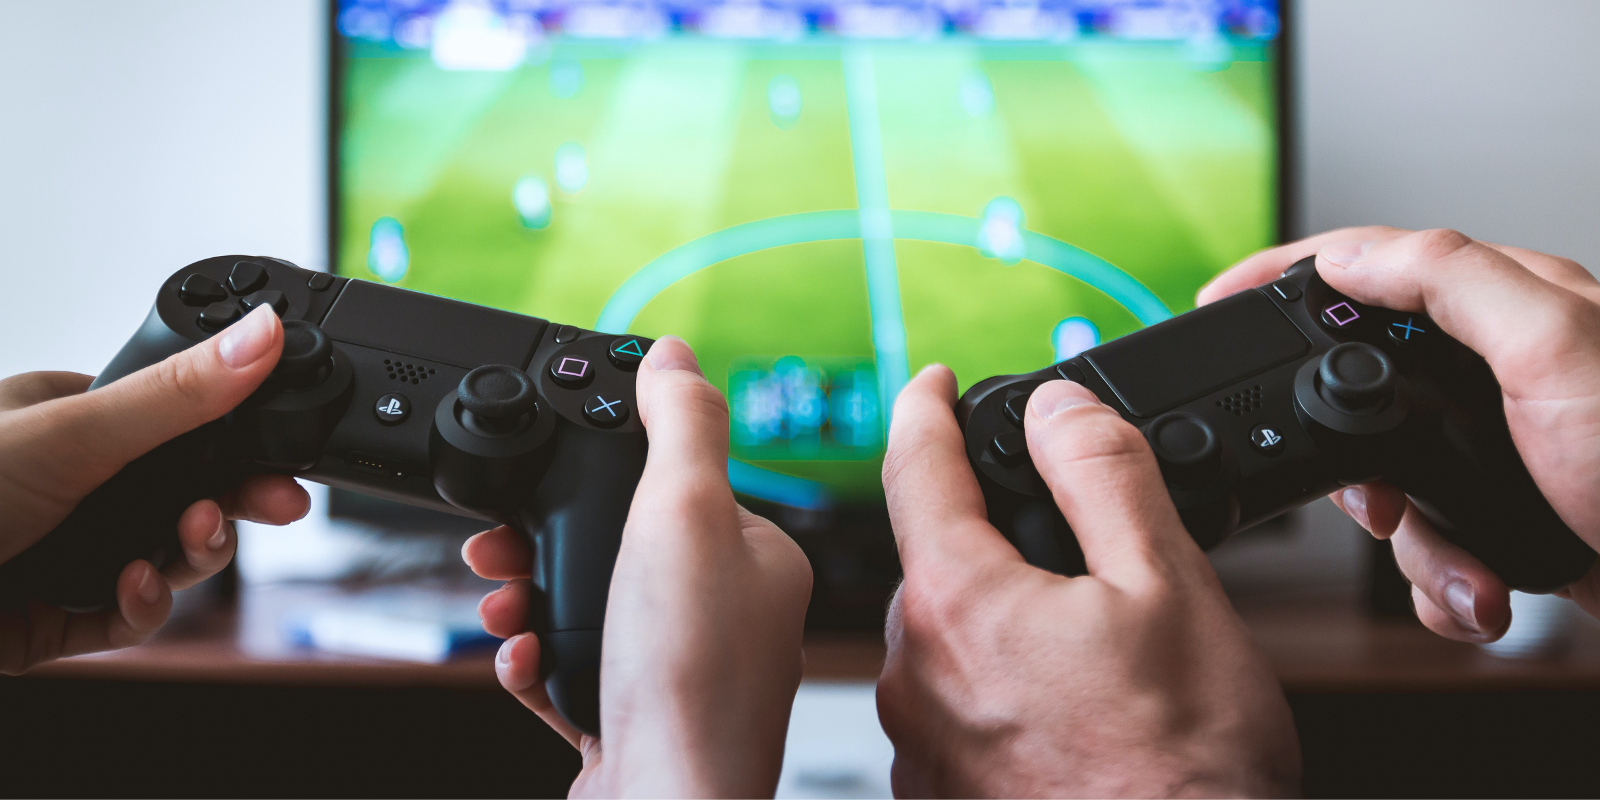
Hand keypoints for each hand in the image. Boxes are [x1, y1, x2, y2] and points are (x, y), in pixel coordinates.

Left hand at [0, 306, 309, 671]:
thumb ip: (177, 394)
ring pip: (163, 558)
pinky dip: (142, 605)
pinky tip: (133, 589)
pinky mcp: (52, 618)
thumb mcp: (72, 433)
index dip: (236, 442)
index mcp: (67, 419)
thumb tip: (261, 335)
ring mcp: (61, 551)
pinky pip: (125, 615)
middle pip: (181, 494)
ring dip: (188, 556)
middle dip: (226, 505)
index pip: (178, 425)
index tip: (283, 457)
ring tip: (185, 545)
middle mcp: (68, 484)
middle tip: (274, 508)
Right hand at [463, 336, 812, 796]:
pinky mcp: (638, 724)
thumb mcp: (682, 513)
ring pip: (590, 608)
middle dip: (548, 541)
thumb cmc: (687, 678)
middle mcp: (728, 616)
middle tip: (498, 546)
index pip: (679, 481)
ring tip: (503, 607)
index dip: (605, 471)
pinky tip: (524, 663)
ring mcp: (682, 675)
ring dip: (532, 599)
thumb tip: (677, 354)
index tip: (547, 468)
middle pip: (621, 546)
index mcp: (756, 558)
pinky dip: (538, 662)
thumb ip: (681, 425)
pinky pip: (575, 672)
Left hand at [876, 367, 1299, 797]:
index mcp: (956, 601)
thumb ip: (1105, 476)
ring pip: (946, 634)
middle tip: (1073, 547)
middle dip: (989, 532)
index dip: (928, 407)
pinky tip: (1062, 709)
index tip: (935, 381)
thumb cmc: (1181, 771)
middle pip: (935, 557)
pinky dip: (995, 684)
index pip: (916, 466)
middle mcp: (911, 670)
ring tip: (1089, 648)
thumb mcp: (1168, 588)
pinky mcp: (934, 790)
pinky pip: (951, 704)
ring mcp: (916, 740)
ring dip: (998, 615)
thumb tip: (1058, 409)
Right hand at [1201, 228, 1599, 641]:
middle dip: (1349, 457)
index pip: (1367, 264)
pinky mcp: (1503, 515)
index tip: (1216, 301)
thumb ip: (1449, 281)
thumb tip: (1345, 255)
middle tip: (1368, 494)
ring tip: (1460, 563)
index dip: (1284, 276)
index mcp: (1505, 306)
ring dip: (1413, 544)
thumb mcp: (1554, 350)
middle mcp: (1496, 370)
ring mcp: (1498, 448)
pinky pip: (1427, 544)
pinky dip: (1441, 581)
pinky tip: (1482, 588)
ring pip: (1386, 483)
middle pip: (1357, 383)